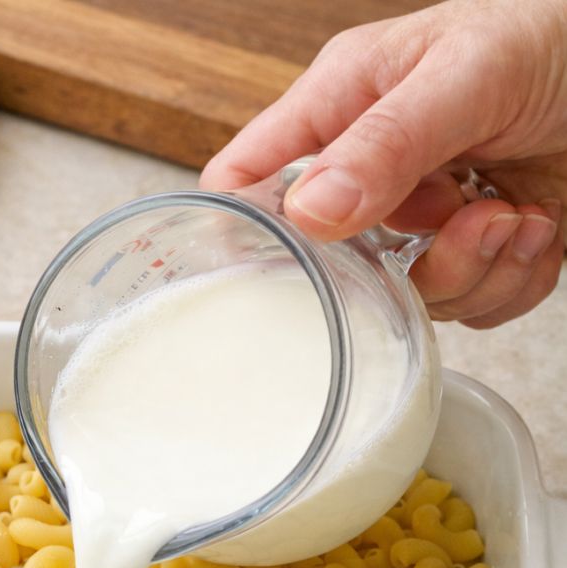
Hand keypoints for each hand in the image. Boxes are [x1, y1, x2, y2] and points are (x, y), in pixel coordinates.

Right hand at [201, 0, 566, 327]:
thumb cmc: (554, 39)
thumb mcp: (465, 74)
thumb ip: (386, 143)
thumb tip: (310, 211)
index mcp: (343, 108)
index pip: (250, 181)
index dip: (251, 232)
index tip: (288, 267)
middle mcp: (376, 171)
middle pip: (340, 269)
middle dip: (415, 262)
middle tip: (467, 214)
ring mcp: (426, 219)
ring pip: (414, 299)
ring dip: (479, 269)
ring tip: (518, 214)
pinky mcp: (477, 253)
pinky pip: (472, 309)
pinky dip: (514, 280)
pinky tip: (538, 224)